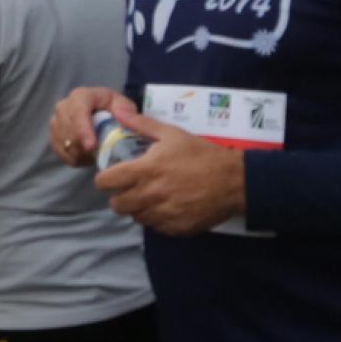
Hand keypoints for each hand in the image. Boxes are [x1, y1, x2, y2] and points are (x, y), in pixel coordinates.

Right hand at [49, 86, 140, 167]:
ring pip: (64, 144)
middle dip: (84, 146)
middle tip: (101, 155)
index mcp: (81, 96)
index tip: (91, 147)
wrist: (101, 115)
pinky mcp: (53, 136)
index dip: (83, 130)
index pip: (78, 112)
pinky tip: (88, 157)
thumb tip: (121, 116)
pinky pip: (61, 153)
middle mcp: (63, 106)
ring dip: (81, 154)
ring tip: (97, 154)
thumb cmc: (114, 109)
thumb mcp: (124, 105)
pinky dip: (75, 158)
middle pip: (69, 131)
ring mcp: (56, 122)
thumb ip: (126, 110)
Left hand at [92, 113, 248, 234]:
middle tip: (131, 188)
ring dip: (138, 208)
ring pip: (136, 218)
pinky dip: (157, 219)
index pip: (106, 182)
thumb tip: (118, 112)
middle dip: (119, 196)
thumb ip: (141, 125)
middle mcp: (150, 195)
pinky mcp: (176, 229)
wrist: (235, 181)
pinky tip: (167, 206)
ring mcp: (163, 215)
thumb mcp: (172, 134)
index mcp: (146, 171)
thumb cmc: (202, 154)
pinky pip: (156, 227)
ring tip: (150, 197)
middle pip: (117, 205)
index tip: (112, 176)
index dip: (105, 179)